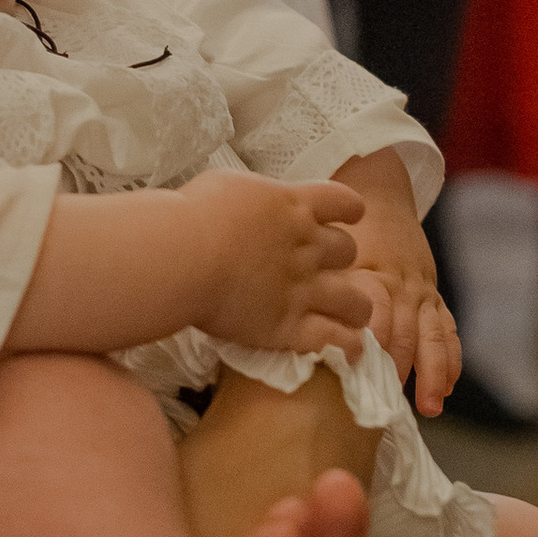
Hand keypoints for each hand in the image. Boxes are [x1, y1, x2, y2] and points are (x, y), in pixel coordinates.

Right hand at [178, 170, 372, 357]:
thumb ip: (256, 199)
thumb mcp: (230, 187)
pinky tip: (348, 350)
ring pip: (355, 301)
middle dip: (339, 260)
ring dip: (355, 308)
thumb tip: (255, 206)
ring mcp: (303, 289)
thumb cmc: (193, 215)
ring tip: (349, 317)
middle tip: (322, 270)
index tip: (343, 218)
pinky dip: (347, 345)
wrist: (182, 255)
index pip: (344, 202)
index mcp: (293, 206)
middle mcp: (307, 246)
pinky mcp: (289, 327)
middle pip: (348, 251)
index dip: (348, 211)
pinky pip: (336, 339)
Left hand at [332, 145, 459, 411]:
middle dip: (400, 369)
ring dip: (432, 373)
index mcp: (378, 276)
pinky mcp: (434, 297)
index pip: (377, 317)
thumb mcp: (332, 253)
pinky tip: (446, 386)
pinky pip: (448, 330)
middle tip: (387, 404)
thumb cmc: (345, 231)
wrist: (380, 194)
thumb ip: (330, 289)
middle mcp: (405, 287)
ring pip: (433, 336)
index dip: (372, 346)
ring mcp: (423, 293)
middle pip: (406, 334)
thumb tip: (313, 328)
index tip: (362, 375)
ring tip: (428, 407)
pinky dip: (450, 360)